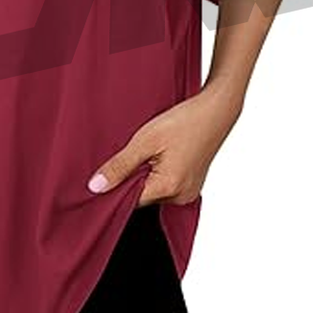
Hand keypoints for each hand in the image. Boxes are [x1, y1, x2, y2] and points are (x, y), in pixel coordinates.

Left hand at [87, 84, 242, 206]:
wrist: (216, 110)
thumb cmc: (184, 122)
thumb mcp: (144, 141)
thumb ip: (119, 166)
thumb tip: (96, 187)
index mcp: (169, 189)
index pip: (129, 202)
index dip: (115, 188)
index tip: (106, 173)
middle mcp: (181, 197)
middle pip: (142, 197)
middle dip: (131, 179)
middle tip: (133, 153)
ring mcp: (190, 192)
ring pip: (154, 190)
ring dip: (145, 175)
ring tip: (150, 151)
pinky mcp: (193, 185)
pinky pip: (166, 185)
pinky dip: (158, 173)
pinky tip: (160, 154)